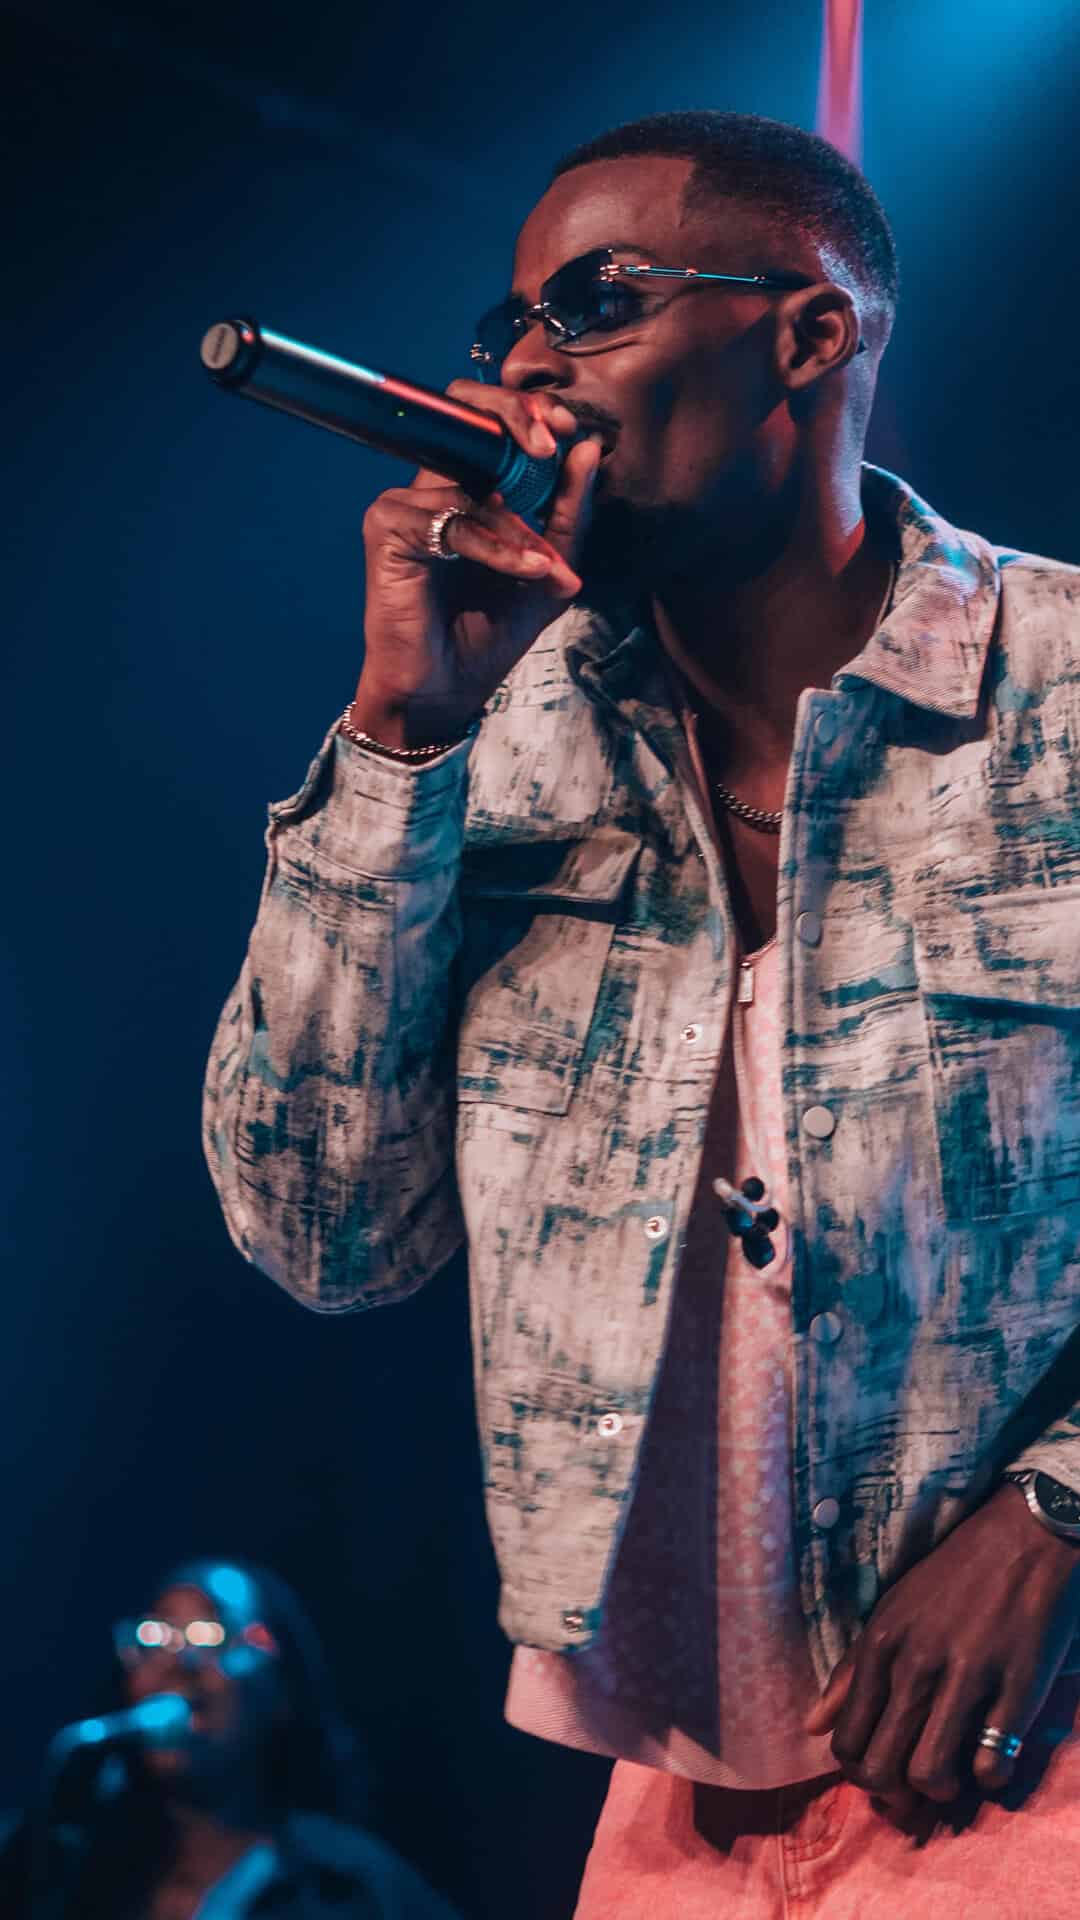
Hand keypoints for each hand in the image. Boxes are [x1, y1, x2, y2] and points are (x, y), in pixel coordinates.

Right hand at [353, 382, 601, 747]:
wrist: (445, 691)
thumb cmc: (486, 634)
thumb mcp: (548, 569)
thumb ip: (568, 512)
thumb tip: (589, 449)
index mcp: (467, 489)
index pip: (490, 422)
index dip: (528, 412)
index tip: (569, 429)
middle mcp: (432, 487)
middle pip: (463, 412)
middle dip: (513, 418)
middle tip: (551, 444)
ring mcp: (406, 505)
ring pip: (472, 483)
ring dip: (520, 527)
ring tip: (544, 569)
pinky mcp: (387, 527)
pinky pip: (454, 521)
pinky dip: (496, 547)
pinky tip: (523, 571)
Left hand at [804, 1484, 1079, 1809]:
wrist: (1023, 1537)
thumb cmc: (953, 1577)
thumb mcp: (891, 1610)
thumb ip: (851, 1671)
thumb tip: (812, 1726)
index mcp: (880, 1645)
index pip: (847, 1743)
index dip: (860, 1772)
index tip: (881, 1767)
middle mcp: (916, 1664)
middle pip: (881, 1769)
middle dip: (894, 1794)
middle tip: (913, 1782)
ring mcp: (966, 1678)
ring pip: (929, 1775)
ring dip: (940, 1788)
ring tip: (952, 1772)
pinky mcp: (1016, 1690)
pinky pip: (991, 1766)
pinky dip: (991, 1775)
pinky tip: (993, 1752)